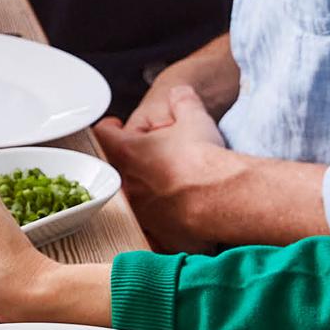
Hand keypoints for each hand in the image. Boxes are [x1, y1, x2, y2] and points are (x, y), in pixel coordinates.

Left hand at [97, 84, 231, 249]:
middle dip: (130, 163)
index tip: (115, 126)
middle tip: (148, 157)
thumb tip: (181, 93)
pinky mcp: (159, 236)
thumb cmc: (204, 157)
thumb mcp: (194, 117)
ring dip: (146, 192)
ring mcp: (141, 214)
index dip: (109, 127)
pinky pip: (156, 230)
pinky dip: (164, 223)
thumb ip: (183, 100)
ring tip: (168, 186)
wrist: (226, 196)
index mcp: (127, 154)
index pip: (103, 134)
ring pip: (134, 201)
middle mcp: (128, 186)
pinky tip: (181, 215)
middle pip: (117, 171)